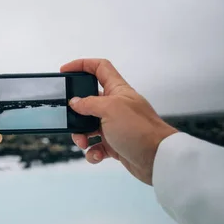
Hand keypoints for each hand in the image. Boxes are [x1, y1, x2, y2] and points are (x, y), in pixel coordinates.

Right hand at [61, 59, 176, 185]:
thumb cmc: (139, 129)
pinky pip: (96, 146)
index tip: (65, 71)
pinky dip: (93, 151)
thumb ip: (89, 103)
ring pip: (88, 126)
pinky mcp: (115, 144)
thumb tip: (74, 102)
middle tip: (70, 119)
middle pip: (88, 101)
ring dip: (81, 136)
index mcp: (117, 90)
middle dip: (76, 112)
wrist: (158, 159)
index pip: (99, 68)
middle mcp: (115, 106)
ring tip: (84, 143)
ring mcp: (115, 125)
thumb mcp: (110, 109)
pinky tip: (97, 155)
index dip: (82, 65)